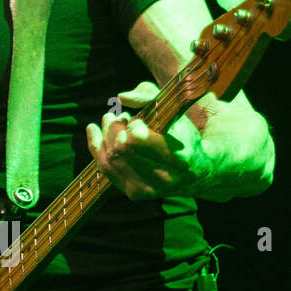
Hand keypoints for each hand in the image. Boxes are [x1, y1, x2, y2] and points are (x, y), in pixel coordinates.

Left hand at [86, 81, 210, 200]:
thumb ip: (149, 95)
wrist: (196, 171)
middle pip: (121, 148)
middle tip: (118, 116)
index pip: (137, 140)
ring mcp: (148, 190)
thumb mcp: (174, 110)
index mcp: (179, 159)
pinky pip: (106, 169)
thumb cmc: (183, 134)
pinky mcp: (135, 194)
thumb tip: (121, 97)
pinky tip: (94, 130)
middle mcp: (164, 179)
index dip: (130, 126)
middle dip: (114, 127)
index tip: (134, 119)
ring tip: (111, 120)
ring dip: (105, 134)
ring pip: (110, 158)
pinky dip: (97, 147)